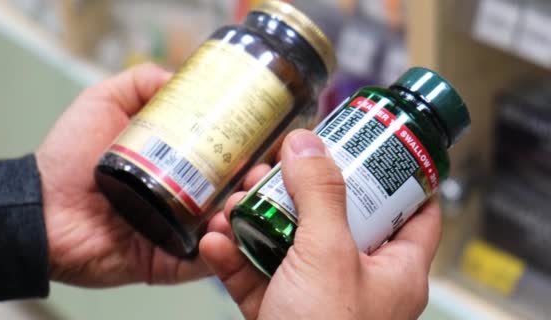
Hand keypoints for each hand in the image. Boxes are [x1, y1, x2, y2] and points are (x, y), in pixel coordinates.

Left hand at [36, 64, 259, 287]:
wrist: (41, 212)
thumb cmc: (68, 159)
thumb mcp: (101, 103)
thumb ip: (137, 84)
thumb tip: (179, 75)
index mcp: (173, 164)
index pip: (221, 156)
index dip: (247, 148)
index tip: (267, 139)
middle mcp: (182, 197)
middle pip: (231, 191)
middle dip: (253, 181)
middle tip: (259, 170)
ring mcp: (179, 231)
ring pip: (225, 226)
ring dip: (245, 212)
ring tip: (245, 196)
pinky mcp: (171, 261)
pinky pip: (205, 260)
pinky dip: (223, 248)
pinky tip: (227, 227)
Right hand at [200, 130, 441, 318]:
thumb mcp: (328, 255)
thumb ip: (320, 195)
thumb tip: (308, 143)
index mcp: (394, 268)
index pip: (412, 209)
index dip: (396, 173)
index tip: (369, 143)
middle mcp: (357, 278)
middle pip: (334, 216)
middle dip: (297, 189)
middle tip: (273, 169)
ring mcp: (314, 294)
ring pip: (288, 240)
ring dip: (254, 218)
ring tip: (234, 203)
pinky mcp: (278, 309)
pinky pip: (256, 272)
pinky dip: (233, 255)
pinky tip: (214, 241)